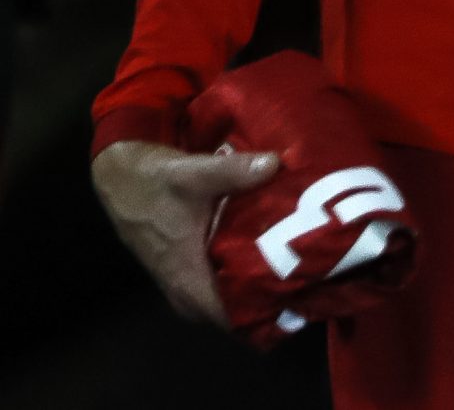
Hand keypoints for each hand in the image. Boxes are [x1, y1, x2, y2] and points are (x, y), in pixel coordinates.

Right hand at [92, 138, 279, 323]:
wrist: (122, 178)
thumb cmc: (156, 182)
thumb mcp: (196, 173)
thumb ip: (235, 171)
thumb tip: (275, 164)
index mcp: (185, 274)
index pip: (224, 316)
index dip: (259, 315)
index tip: (297, 303)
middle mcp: (182, 285)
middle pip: (226, 315)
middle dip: (263, 308)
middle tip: (306, 291)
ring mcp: (182, 278)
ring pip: (220, 301)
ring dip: (250, 295)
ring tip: (293, 282)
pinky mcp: (184, 266)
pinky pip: (215, 286)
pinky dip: (238, 280)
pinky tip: (267, 263)